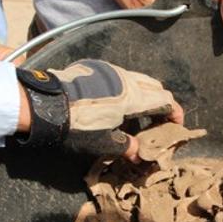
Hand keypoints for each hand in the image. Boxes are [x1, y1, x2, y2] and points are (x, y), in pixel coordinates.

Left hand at [52, 60, 182, 160]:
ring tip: (134, 115)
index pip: (166, 100)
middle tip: (155, 123)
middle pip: (155, 87)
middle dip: (160, 103)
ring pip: (137, 79)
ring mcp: (110, 71)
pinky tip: (112, 105)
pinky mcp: (94, 68)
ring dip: (142, 95)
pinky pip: (118, 77)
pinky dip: (124, 90)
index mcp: (133, 97)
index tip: (175, 126)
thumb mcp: (104, 142)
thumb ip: (126, 146)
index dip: (175, 113)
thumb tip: (138, 153)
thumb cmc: (78, 126)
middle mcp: (125, 79)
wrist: (46, 105)